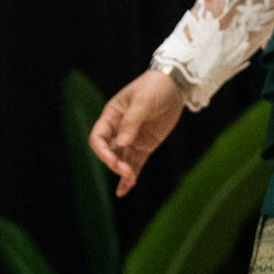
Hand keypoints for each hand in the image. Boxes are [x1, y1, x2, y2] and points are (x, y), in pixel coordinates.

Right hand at [89, 69, 184, 195]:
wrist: (175, 84)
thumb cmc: (155, 87)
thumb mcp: (143, 101)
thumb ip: (131, 122)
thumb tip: (121, 143)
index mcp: (111, 116)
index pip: (98, 138)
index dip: (102, 151)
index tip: (113, 160)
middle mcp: (118, 129)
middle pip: (109, 152)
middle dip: (115, 164)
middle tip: (127, 172)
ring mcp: (132, 138)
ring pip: (121, 160)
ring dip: (123, 172)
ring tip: (129, 182)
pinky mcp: (145, 145)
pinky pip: (135, 163)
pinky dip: (130, 175)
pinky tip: (126, 189)